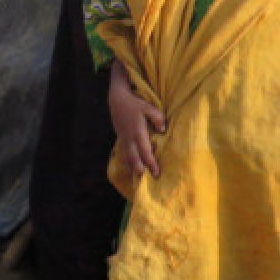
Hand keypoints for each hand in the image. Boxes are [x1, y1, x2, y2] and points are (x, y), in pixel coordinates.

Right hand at [107, 62, 163, 184]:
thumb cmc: (135, 103)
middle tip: (148, 179)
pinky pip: (124, 153)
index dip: (151, 162)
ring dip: (133, 167)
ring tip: (138, 178)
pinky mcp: (121, 138)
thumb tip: (162, 130)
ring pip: (127, 156)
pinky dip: (127, 161)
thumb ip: (157, 117)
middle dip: (141, 169)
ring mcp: (124, 138)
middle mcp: (130, 137)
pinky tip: (131, 168)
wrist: (117, 100)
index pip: (145, 151)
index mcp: (138, 131)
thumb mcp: (148, 107)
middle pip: (134, 157)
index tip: (156, 173)